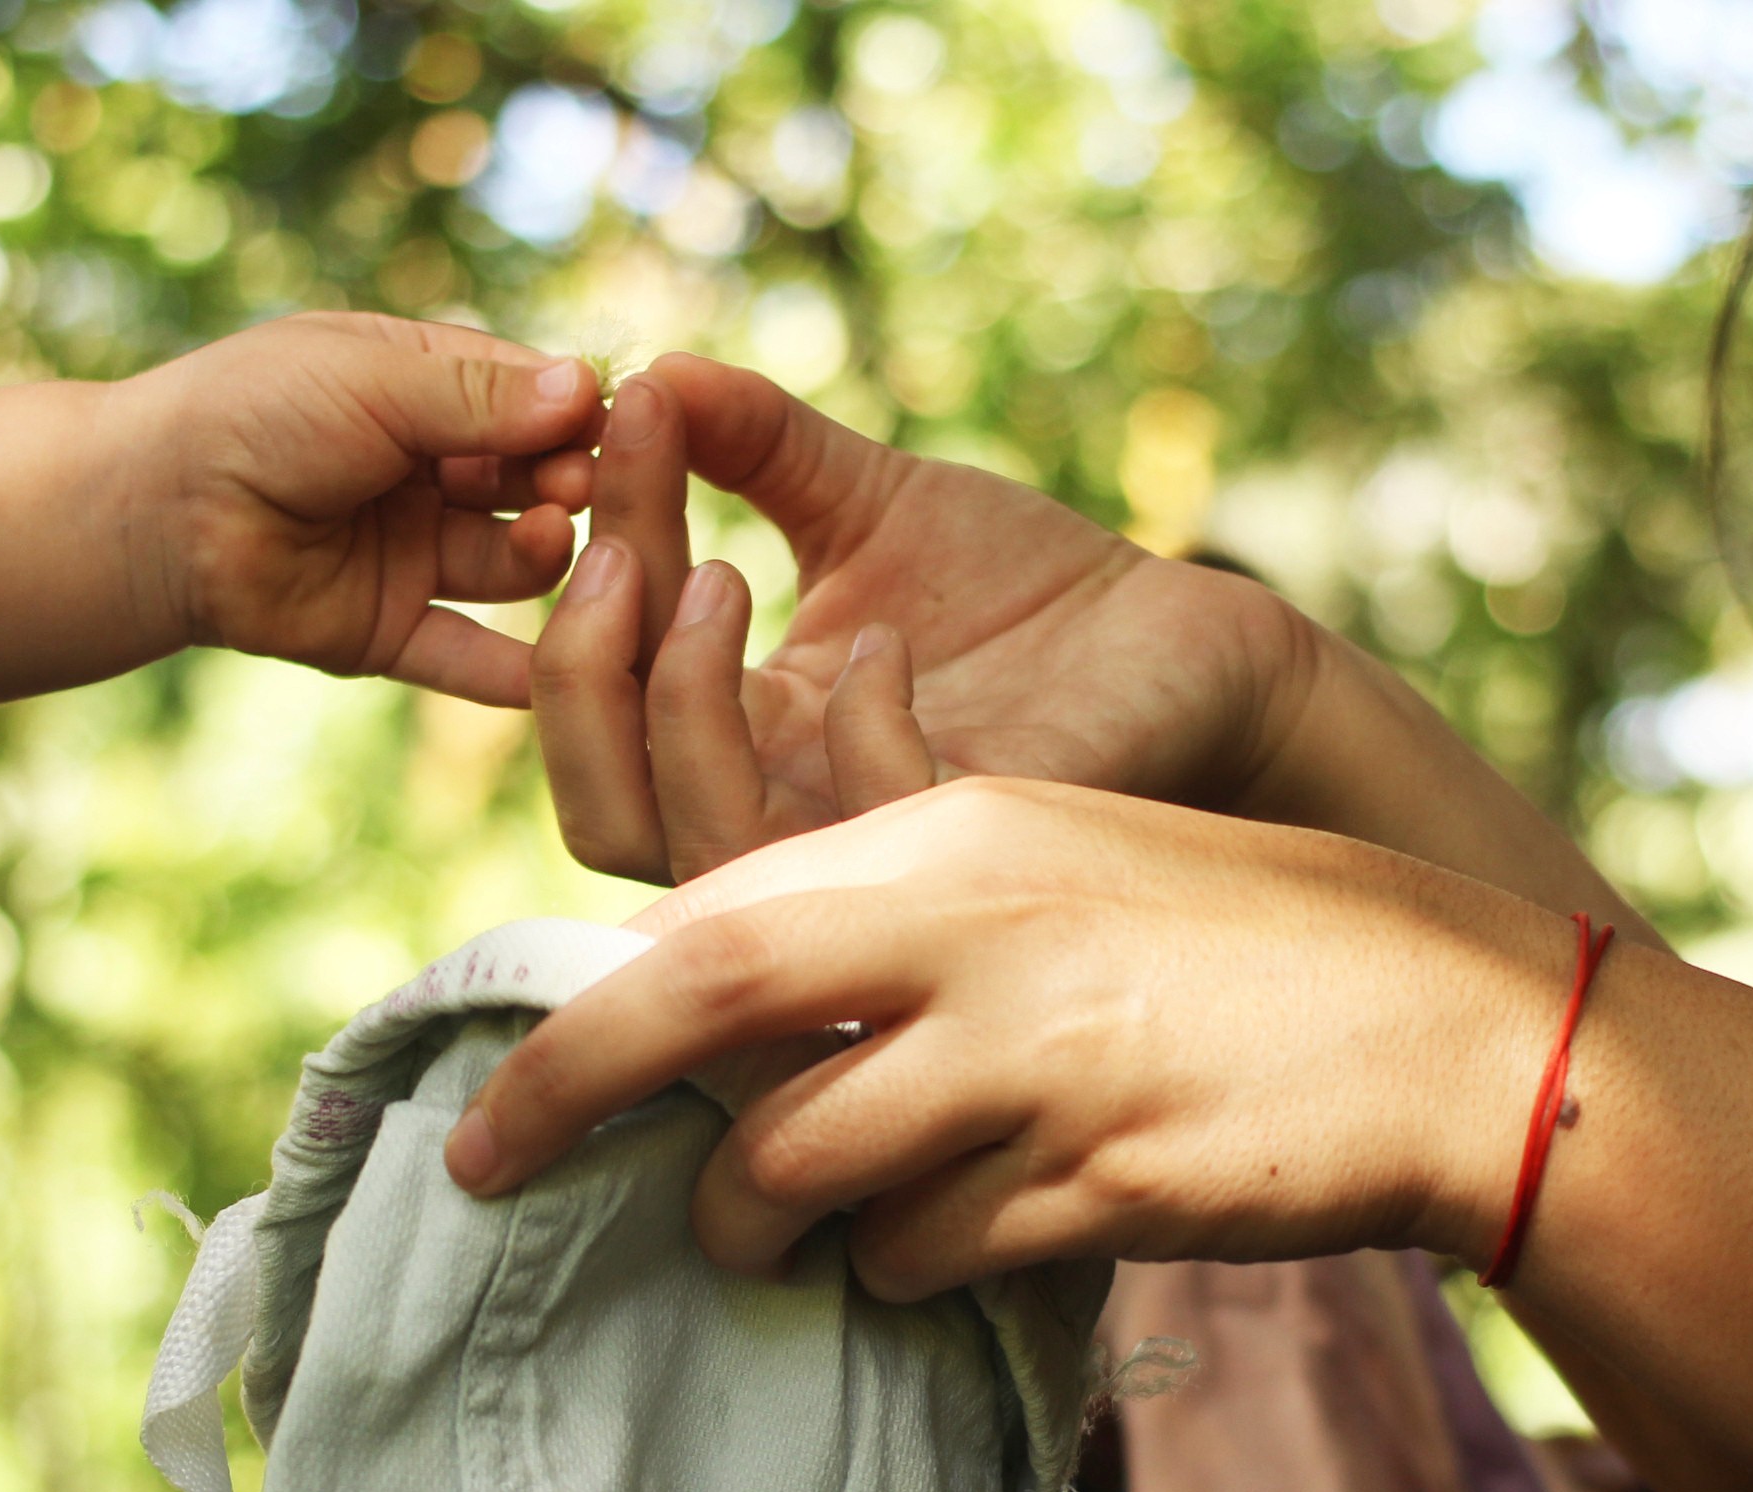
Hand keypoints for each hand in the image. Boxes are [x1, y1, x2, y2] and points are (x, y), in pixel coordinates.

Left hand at [108, 312, 603, 705]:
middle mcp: (429, 474)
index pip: (532, 402)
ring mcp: (412, 555)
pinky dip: (512, 673)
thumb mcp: (373, 382)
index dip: (574, 417)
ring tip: (539, 542)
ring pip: (512, 566)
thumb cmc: (252, 412)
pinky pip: (465, 658)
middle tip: (572, 489)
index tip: (614, 429)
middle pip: (535, 484)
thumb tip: (590, 390)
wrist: (152, 509)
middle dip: (565, 486)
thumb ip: (479, 396)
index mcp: (424, 391)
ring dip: (540, 557)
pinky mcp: (387, 633)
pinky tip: (561, 672)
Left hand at [443, 778, 1576, 1298]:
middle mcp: (972, 934)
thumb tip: (714, 943)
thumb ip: (884, 884)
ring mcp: (1037, 1062)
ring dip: (759, 1222)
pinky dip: (902, 1264)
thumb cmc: (1227, 929)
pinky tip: (943, 1239)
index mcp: (949, 836)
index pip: (704, 919)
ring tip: (764, 1234)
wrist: (1436, 1020)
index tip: (502, 1097)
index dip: (579, 1020)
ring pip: (806, 1169)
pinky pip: (927, 1251)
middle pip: (704, 1018)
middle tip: (491, 1170)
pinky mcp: (1097, 1181)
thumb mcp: (1049, 852)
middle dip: (574, 1102)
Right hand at [529, 354, 1336, 882]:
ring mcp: (868, 850)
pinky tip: (894, 644)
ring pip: (699, 853)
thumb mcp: (866, 495)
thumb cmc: (1019, 580)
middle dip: (584, 682)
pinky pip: (860, 835)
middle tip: (636, 553)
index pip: (597, 698)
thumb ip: (754, 442)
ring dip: (683, 710)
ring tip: (727, 573)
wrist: (1169, 632)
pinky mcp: (967, 858)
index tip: (624, 424)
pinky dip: (857, 729)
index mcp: (736, 733)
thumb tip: (648, 371)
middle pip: (600, 817)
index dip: (586, 574)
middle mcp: (780, 813)